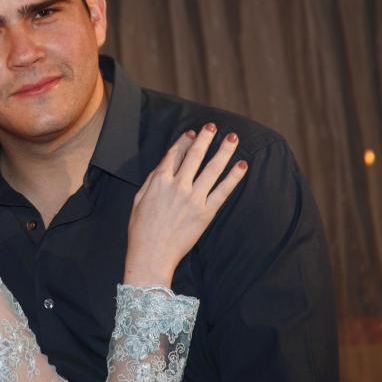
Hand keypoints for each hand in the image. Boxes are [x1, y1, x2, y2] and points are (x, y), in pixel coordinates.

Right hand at [123, 123, 247, 286]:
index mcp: (159, 180)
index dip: (184, 142)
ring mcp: (193, 198)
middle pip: (194, 156)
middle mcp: (178, 185)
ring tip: (232, 138)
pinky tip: (242, 165)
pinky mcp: (206, 212)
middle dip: (205, 138)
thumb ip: (152, 179)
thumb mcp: (138, 199)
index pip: (175, 154)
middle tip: (213, 126)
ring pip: (212, 168)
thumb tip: (163, 164)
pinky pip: (223, 190)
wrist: (151, 254)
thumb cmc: (141, 229)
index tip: (192, 134)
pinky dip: (234, 176)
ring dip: (223, 150)